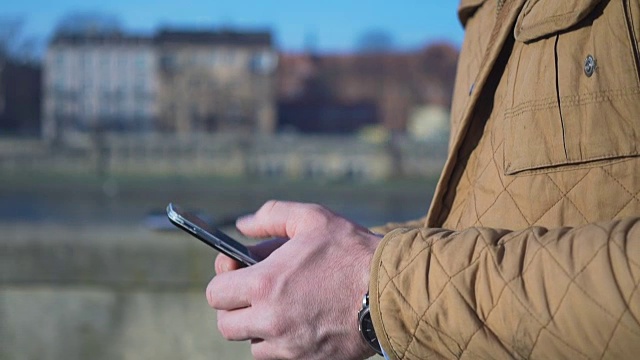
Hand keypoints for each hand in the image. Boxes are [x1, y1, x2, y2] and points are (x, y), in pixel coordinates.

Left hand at [207, 200, 381, 359]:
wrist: (392, 291)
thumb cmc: (352, 252)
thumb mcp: (312, 218)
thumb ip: (271, 216)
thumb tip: (242, 225)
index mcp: (266, 284)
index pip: (216, 293)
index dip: (223, 280)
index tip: (235, 271)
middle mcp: (271, 321)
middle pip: (227, 326)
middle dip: (236, 307)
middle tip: (257, 292)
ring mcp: (290, 347)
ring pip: (253, 345)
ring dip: (260, 328)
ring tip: (284, 306)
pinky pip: (280, 358)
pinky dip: (283, 344)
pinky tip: (302, 321)